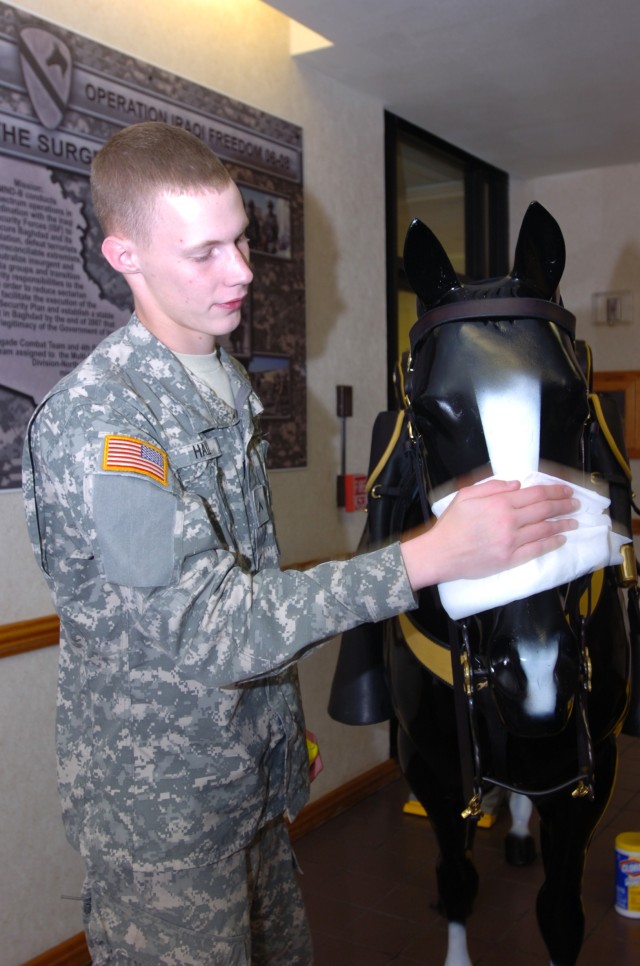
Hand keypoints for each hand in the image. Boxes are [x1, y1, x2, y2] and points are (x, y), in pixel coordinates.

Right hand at [400, 479, 578, 590]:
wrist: (440, 553)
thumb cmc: (451, 524)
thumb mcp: (466, 495)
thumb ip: (492, 486)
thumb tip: (517, 484)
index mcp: (499, 503)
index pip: (535, 494)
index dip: (554, 491)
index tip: (566, 490)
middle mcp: (509, 521)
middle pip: (544, 510)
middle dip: (563, 505)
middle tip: (575, 503)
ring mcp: (511, 541)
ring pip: (545, 529)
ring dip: (563, 523)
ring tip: (574, 520)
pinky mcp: (510, 559)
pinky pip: (537, 550)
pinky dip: (552, 543)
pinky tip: (561, 538)